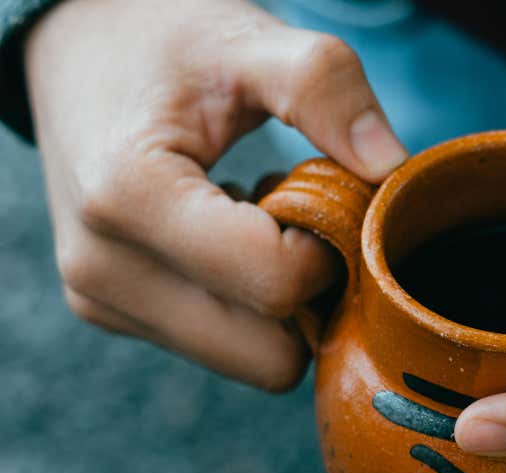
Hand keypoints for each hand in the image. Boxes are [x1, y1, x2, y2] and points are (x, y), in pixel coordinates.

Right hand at [25, 0, 406, 389]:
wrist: (75, 47)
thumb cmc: (164, 38)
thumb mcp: (248, 41)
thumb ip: (323, 88)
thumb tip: (390, 167)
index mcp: (129, 198)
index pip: (275, 285)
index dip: (330, 250)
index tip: (328, 196)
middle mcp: (103, 269)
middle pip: (269, 356)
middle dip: (313, 296)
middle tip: (308, 219)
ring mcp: (102, 300)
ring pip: (252, 362)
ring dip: (284, 307)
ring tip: (266, 221)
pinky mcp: (113, 312)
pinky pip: (225, 348)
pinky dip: (251, 308)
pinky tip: (238, 238)